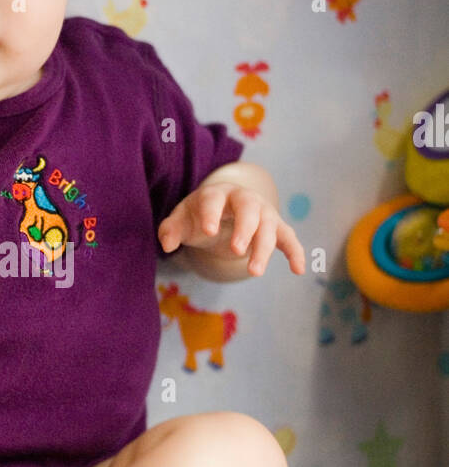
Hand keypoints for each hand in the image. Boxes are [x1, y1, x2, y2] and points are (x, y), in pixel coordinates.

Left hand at [159, 181, 305, 275]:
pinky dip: (295, 252)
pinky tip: (298, 270)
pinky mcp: (275, 226)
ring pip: (268, 226)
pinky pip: (288, 238)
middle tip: (236, 251)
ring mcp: (262, 212)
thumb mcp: (182, 220)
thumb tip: (167, 244)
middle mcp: (243, 198)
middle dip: (244, 229)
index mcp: (216, 194)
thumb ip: (171, 230)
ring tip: (254, 272)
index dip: (211, 214)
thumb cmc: (199, 216)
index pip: (214, 200)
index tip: (207, 231)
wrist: (222, 210)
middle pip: (249, 209)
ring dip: (264, 248)